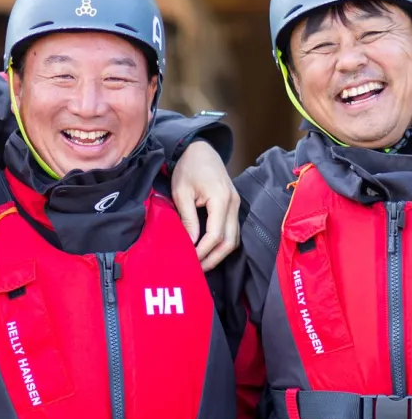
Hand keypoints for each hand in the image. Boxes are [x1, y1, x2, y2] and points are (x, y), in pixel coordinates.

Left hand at [170, 140, 239, 271]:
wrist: (199, 149)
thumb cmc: (187, 168)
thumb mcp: (181, 192)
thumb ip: (187, 218)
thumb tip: (190, 243)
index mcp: (221, 199)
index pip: (215, 235)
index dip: (203, 252)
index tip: (189, 261)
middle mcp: (234, 204)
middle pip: (230, 242)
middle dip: (213, 259)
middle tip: (197, 270)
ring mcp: (236, 205)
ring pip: (234, 239)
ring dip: (219, 254)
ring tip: (201, 264)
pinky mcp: (234, 206)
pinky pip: (232, 231)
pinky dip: (222, 244)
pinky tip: (208, 250)